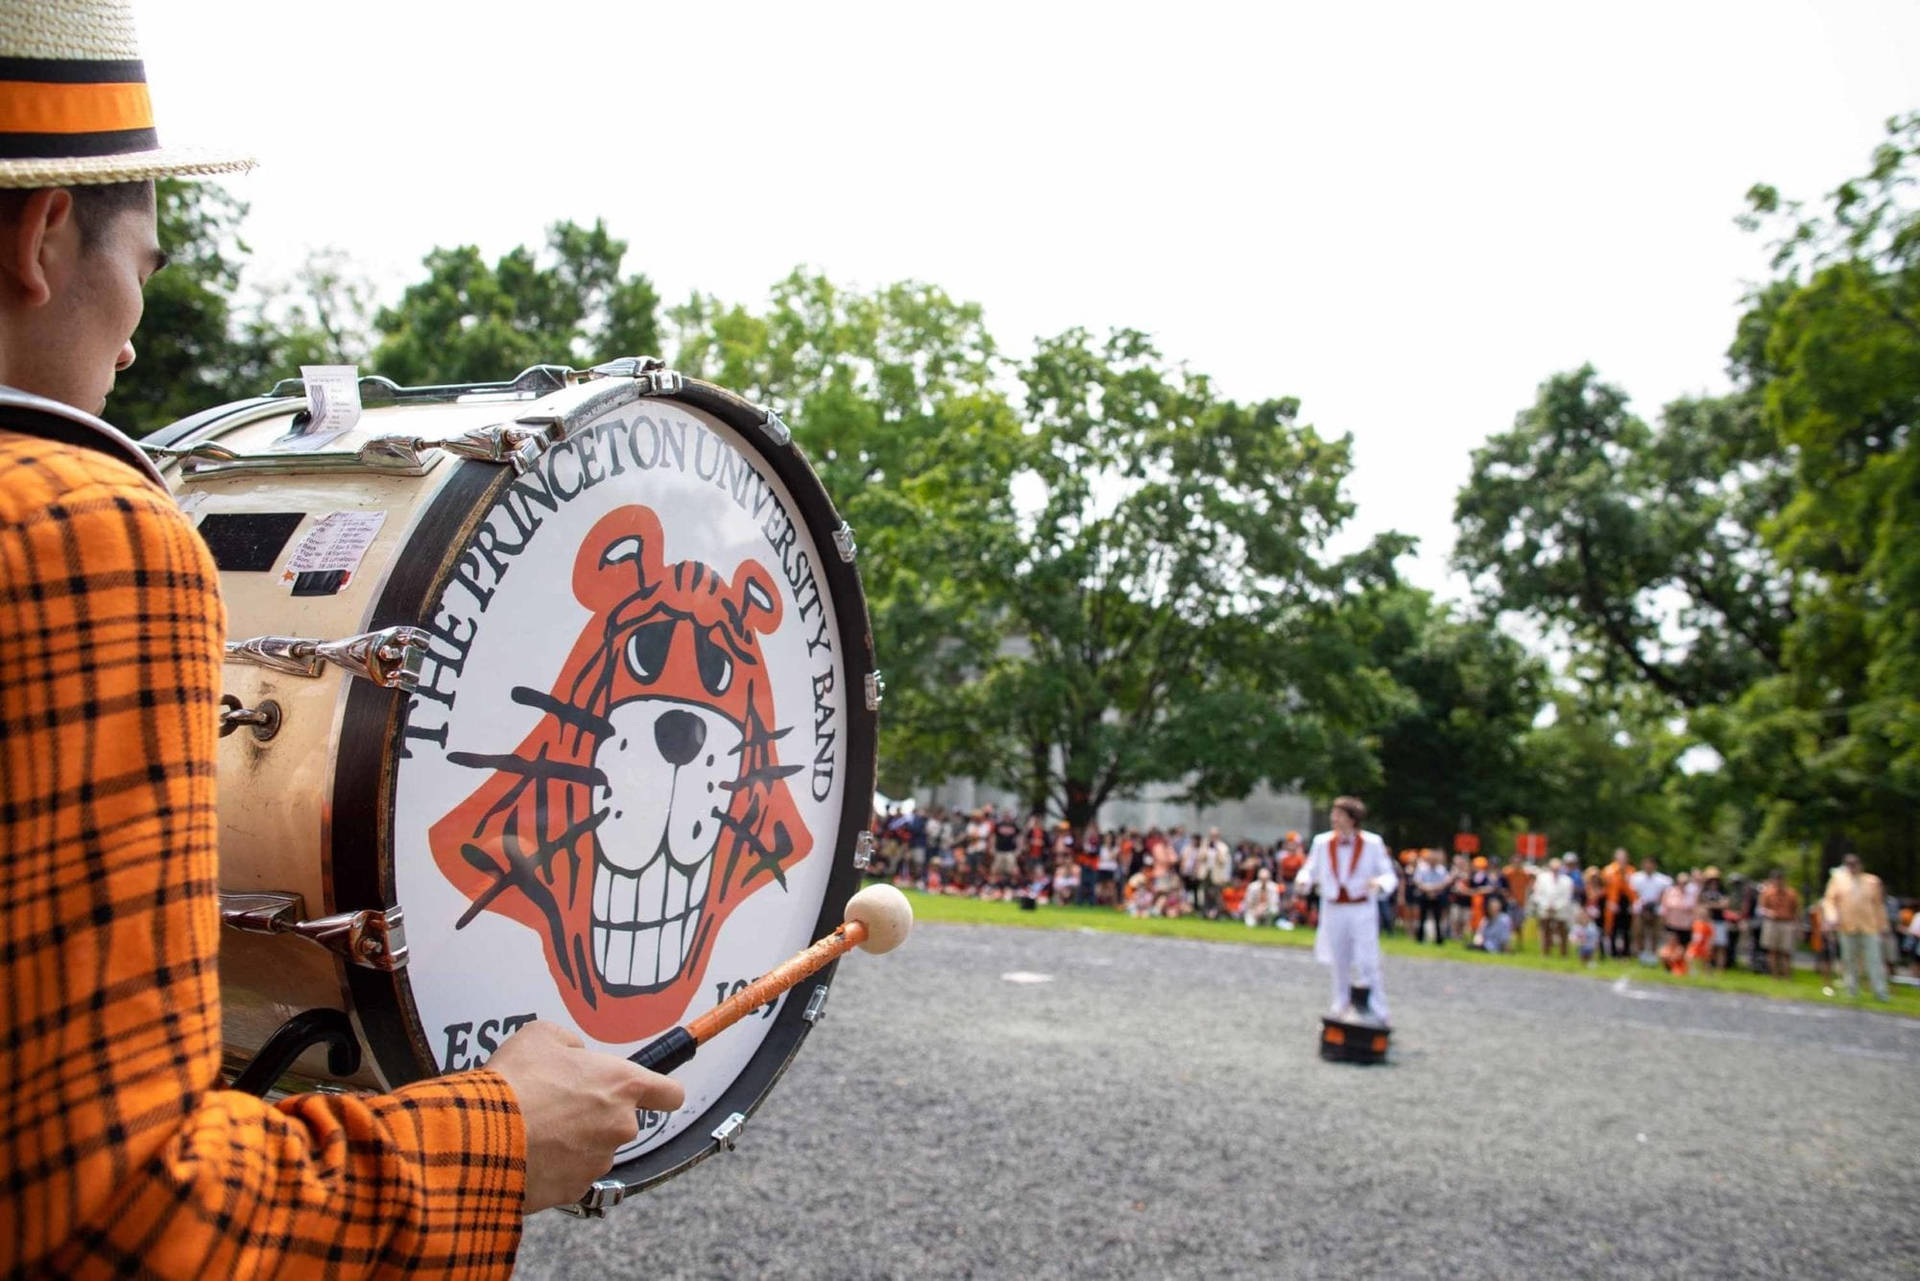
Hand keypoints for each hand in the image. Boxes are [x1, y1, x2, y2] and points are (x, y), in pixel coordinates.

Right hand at [487, 1019, 686, 1211]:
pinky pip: (570, 1174)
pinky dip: (555, 1167)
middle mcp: (621, 1126)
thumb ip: (572, 1044)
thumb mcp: (543, 1036)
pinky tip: (528, 1153)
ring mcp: (599, 1162)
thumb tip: (576, 1056)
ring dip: (573, 1141)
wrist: (482, 1136)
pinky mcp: (574, 1190)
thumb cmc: (515, 1081)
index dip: (659, 1092)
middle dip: (596, 1115)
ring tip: (535, 1129)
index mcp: (622, 1084)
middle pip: (622, 1122)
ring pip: (594, 1149)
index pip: (670, 1093)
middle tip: (558, 1105)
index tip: (650, 1093)